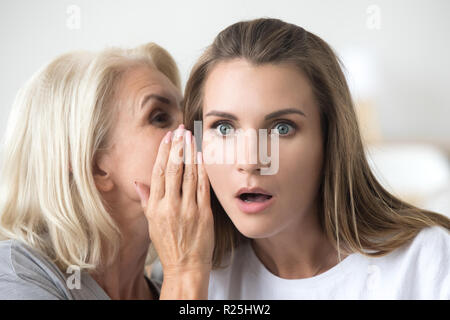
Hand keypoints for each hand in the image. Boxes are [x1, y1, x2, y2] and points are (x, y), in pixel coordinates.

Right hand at [134, 124, 213, 298]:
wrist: (185, 266)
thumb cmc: (168, 245)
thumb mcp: (152, 223)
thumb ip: (146, 200)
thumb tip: (138, 182)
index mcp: (155, 207)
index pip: (159, 173)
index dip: (164, 152)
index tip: (168, 137)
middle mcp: (170, 206)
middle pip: (173, 169)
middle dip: (177, 147)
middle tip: (181, 129)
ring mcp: (188, 209)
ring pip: (189, 175)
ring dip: (190, 153)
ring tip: (191, 137)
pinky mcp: (204, 214)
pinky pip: (203, 188)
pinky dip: (202, 171)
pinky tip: (202, 157)